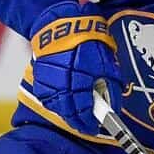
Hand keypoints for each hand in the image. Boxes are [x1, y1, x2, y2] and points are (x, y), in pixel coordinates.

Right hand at [29, 1, 121, 134]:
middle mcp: (62, 82)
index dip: (89, 122)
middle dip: (78, 121)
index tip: (94, 128)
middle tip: (86, 126)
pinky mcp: (39, 78)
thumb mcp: (107, 64)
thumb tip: (114, 108)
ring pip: (57, 106)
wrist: (62, 26)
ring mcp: (48, 81)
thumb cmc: (89, 42)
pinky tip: (63, 105)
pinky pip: (47, 98)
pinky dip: (56, 104)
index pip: (84, 110)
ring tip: (76, 118)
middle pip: (69, 112)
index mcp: (81, 79)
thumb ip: (111, 87)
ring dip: (67, 114)